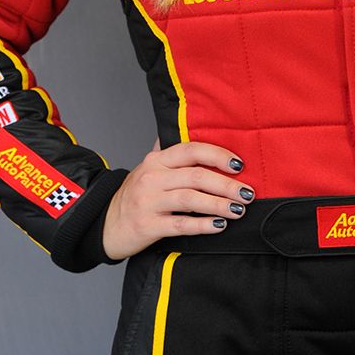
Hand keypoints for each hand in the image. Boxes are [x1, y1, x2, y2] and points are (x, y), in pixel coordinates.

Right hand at [102, 140, 255, 259]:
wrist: (106, 224)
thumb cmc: (136, 194)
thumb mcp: (150, 168)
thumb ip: (171, 152)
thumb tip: (193, 129)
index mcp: (157, 160)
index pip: (191, 150)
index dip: (217, 155)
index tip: (239, 164)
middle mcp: (152, 177)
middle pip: (196, 176)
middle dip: (226, 184)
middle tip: (248, 192)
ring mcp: (148, 202)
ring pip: (191, 199)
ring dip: (219, 204)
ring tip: (239, 209)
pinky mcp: (147, 226)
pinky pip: (180, 224)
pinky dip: (202, 224)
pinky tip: (219, 225)